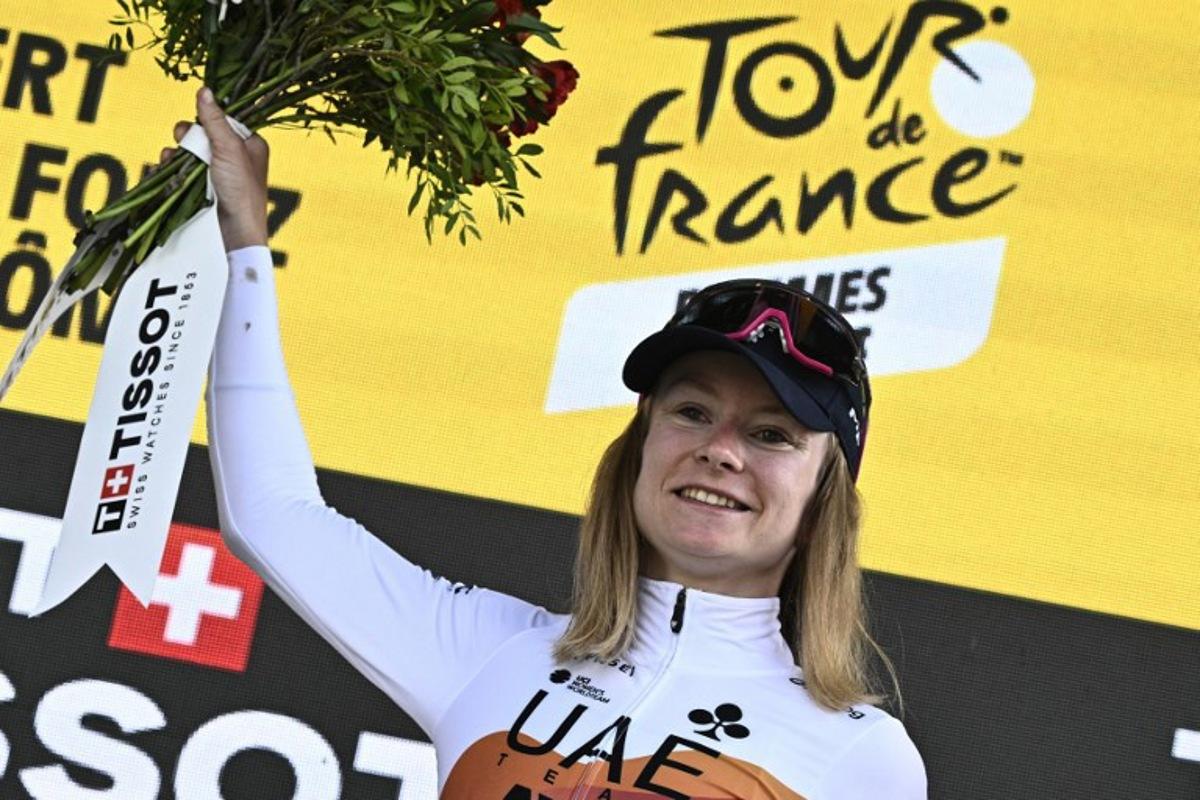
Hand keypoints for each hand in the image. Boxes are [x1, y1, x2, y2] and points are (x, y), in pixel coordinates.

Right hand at [159, 87, 269, 250]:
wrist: (234, 234)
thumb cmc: (241, 191)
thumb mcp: (229, 149)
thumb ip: (214, 120)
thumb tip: (204, 90)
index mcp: (249, 144)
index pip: (222, 120)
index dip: (206, 121)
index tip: (198, 126)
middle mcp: (234, 156)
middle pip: (201, 134)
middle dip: (187, 137)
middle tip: (184, 143)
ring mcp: (217, 173)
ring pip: (188, 151)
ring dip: (176, 153)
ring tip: (172, 161)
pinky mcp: (201, 188)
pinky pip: (181, 170)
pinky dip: (172, 168)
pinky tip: (167, 171)